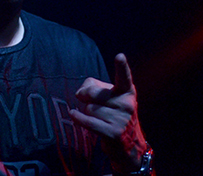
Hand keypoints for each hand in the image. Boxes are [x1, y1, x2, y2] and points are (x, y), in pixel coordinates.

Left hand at [70, 53, 146, 172]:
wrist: (129, 144)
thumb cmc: (114, 113)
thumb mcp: (109, 96)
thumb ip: (93, 86)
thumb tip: (80, 92)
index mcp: (127, 91)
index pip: (124, 77)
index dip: (121, 66)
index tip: (119, 56)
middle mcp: (127, 104)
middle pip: (94, 93)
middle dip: (85, 96)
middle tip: (86, 99)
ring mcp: (121, 119)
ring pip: (89, 108)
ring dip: (87, 112)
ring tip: (97, 117)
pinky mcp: (113, 133)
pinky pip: (88, 121)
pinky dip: (78, 118)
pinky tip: (73, 114)